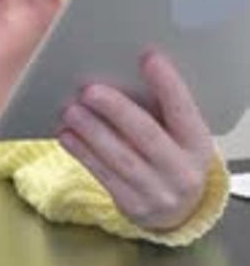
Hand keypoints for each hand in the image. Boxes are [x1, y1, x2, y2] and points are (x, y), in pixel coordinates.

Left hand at [58, 49, 213, 230]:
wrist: (177, 209)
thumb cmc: (171, 154)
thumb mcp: (179, 132)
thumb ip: (160, 107)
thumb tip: (122, 69)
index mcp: (197, 143)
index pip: (183, 110)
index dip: (167, 83)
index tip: (148, 56)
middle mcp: (182, 171)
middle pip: (147, 135)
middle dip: (116, 109)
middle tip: (90, 89)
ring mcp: (158, 193)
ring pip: (120, 158)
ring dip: (92, 132)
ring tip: (71, 109)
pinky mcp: (133, 206)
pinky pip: (104, 176)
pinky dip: (83, 153)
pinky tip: (67, 135)